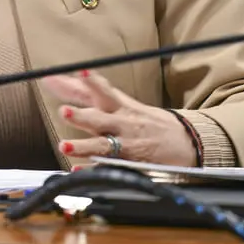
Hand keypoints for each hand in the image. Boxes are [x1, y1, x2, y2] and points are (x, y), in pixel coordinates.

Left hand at [41, 69, 197, 166]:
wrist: (186, 143)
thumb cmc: (144, 120)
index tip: (83, 72)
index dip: (94, 82)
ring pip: (102, 145)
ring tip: (64, 146)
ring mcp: (125, 146)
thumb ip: (87, 92)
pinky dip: (92, 170)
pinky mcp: (127, 165)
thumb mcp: (121, 102)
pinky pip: (107, 169)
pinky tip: (77, 170)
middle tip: (64, 111)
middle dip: (81, 115)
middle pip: (100, 118)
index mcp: (121, 107)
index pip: (106, 91)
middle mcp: (122, 125)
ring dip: (83, 146)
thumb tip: (56, 78)